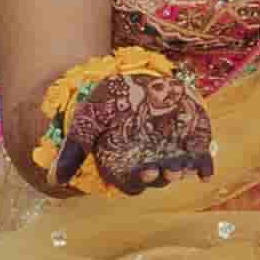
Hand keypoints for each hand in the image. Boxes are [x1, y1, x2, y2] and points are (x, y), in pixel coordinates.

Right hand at [49, 67, 213, 194]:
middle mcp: (148, 163)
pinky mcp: (190, 139)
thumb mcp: (87, 120)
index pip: (132, 183)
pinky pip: (199, 158)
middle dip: (163, 177)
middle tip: (167, 171)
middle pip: (158, 179)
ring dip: (182, 173)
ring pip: (178, 170)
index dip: (138, 181)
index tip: (144, 172)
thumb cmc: (107, 101)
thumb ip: (73, 149)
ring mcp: (171, 153)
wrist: (132, 77)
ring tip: (183, 169)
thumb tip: (53, 180)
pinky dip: (204, 166)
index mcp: (124, 164)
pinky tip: (206, 173)